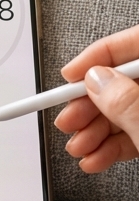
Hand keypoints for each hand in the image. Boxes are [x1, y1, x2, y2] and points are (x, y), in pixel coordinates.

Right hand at [55, 25, 138, 172]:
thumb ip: (126, 101)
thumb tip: (95, 80)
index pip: (133, 42)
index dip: (96, 57)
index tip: (69, 76)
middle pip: (124, 80)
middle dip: (90, 104)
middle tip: (69, 119)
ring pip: (126, 109)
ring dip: (96, 130)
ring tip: (79, 147)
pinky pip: (136, 132)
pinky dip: (113, 146)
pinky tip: (95, 158)